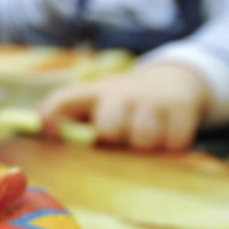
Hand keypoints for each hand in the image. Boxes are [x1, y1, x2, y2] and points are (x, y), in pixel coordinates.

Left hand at [38, 63, 209, 151]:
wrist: (171, 83)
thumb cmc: (122, 105)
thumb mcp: (94, 104)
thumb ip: (67, 116)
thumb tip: (48, 130)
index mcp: (94, 93)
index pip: (65, 99)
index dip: (53, 114)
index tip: (50, 132)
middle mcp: (121, 92)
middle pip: (110, 127)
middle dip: (114, 137)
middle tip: (120, 139)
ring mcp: (152, 98)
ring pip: (144, 137)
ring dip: (144, 146)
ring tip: (144, 140)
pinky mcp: (181, 106)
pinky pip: (174, 142)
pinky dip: (171, 146)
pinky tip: (166, 137)